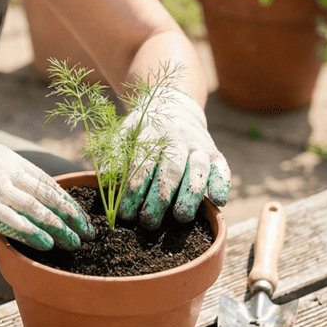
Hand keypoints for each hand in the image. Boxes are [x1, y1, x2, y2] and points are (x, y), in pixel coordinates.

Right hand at [0, 123, 93, 250]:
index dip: (65, 198)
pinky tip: (47, 243)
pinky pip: (12, 221)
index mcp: (5, 157)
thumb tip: (14, 201)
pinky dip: (33, 233)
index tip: (81, 212)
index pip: (44, 179)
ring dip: (58, 226)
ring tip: (74, 242)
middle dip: (70, 214)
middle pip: (46, 194)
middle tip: (88, 231)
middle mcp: (4, 169)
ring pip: (35, 208)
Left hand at [118, 87, 230, 228]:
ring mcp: (199, 146)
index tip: (125, 212)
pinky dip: (222, 183)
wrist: (174, 105)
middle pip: (171, 169)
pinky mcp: (215, 154)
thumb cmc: (144, 129)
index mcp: (151, 133)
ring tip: (181, 216)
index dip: (134, 188)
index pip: (142, 163)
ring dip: (191, 193)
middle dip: (160, 197)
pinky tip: (218, 202)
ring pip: (198, 169)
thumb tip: (105, 182)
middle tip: (149, 222)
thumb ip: (114, 153)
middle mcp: (178, 138)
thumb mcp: (125, 132)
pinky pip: (222, 168)